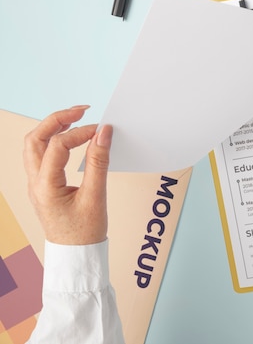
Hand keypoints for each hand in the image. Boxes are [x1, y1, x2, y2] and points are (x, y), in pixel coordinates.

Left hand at [23, 106, 112, 244]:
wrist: (76, 255)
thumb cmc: (84, 232)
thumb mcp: (96, 196)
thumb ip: (98, 162)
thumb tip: (103, 133)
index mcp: (45, 186)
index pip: (58, 146)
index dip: (80, 133)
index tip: (102, 130)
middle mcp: (35, 182)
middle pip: (35, 138)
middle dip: (56, 120)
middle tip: (81, 111)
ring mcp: (36, 184)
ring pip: (34, 145)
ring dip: (52, 128)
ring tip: (74, 119)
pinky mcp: (43, 185)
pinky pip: (41, 155)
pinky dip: (54, 141)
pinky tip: (71, 139)